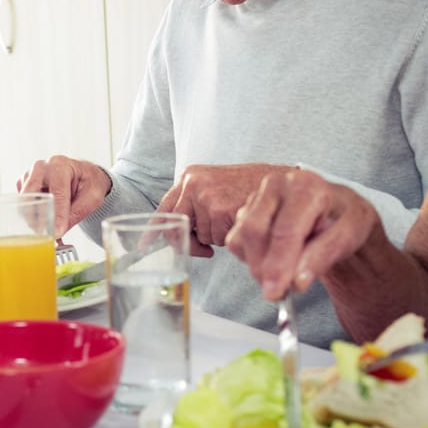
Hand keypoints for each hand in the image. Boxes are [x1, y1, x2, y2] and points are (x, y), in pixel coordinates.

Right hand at [17, 156, 110, 238]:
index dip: (56, 215)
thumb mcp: (92, 198)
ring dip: (32, 216)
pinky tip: (42, 216)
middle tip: (43, 234)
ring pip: (24, 199)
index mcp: (61, 166)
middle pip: (31, 193)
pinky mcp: (24, 183)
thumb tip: (57, 231)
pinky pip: (22, 201)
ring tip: (46, 227)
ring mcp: (31, 174)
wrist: (84, 175)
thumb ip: (75, 214)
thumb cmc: (89, 183)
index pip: (56, 193)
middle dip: (35, 216)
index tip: (56, 232)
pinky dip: (30, 213)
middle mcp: (42, 167)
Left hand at [159, 163, 292, 257]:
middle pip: (175, 227)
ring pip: (200, 236)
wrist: (284, 183)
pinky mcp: (219, 209)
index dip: (153, 232)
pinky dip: (229, 239)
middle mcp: (192, 183)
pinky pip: (216, 239)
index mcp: (190, 177)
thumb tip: (174, 235)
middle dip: (190, 243)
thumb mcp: (217, 189)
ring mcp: (205, 195)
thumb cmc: (251, 189)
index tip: (143, 247)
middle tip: (206, 250)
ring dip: (216, 238)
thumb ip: (195, 206)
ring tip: (234, 221)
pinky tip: (241, 223)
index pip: (163, 209)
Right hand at [224, 168, 380, 298]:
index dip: (278, 264)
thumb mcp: (349, 236)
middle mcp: (276, 185)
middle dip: (262, 268)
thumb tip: (297, 281)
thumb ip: (323, 257)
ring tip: (284, 271)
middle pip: (254, 231)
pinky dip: (251, 258)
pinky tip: (273, 257)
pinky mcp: (243, 211)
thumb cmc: (341, 220)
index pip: (285, 230)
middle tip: (277, 293)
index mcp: (306, 186)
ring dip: (257, 265)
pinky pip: (235, 243)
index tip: (276, 292)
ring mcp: (256, 197)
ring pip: (241, 239)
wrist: (332, 209)